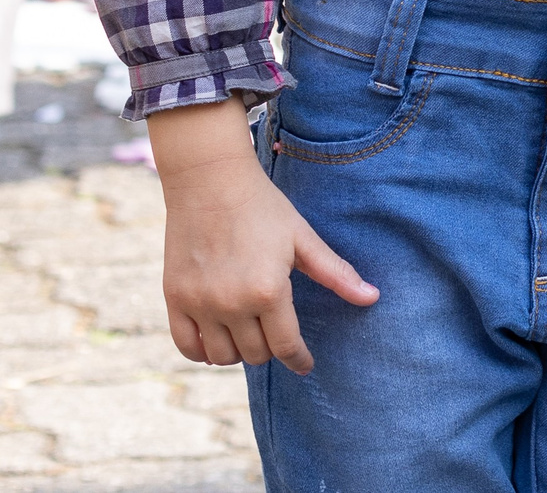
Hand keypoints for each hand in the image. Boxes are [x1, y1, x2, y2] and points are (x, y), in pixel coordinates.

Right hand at [148, 100, 377, 373]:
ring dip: (239, 353)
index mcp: (268, 291)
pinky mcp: (174, 299)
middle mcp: (231, 303)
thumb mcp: (302, 238)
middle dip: (271, 350)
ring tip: (249, 335)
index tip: (305, 365)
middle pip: (255, 354)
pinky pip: (187, 346)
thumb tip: (372, 298)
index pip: (286, 345)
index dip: (299, 360)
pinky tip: (217, 341)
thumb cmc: (263, 207)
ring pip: (221, 357)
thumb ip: (335, 273)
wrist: (209, 181)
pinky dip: (202, 352)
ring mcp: (199, 304)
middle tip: (277, 336)